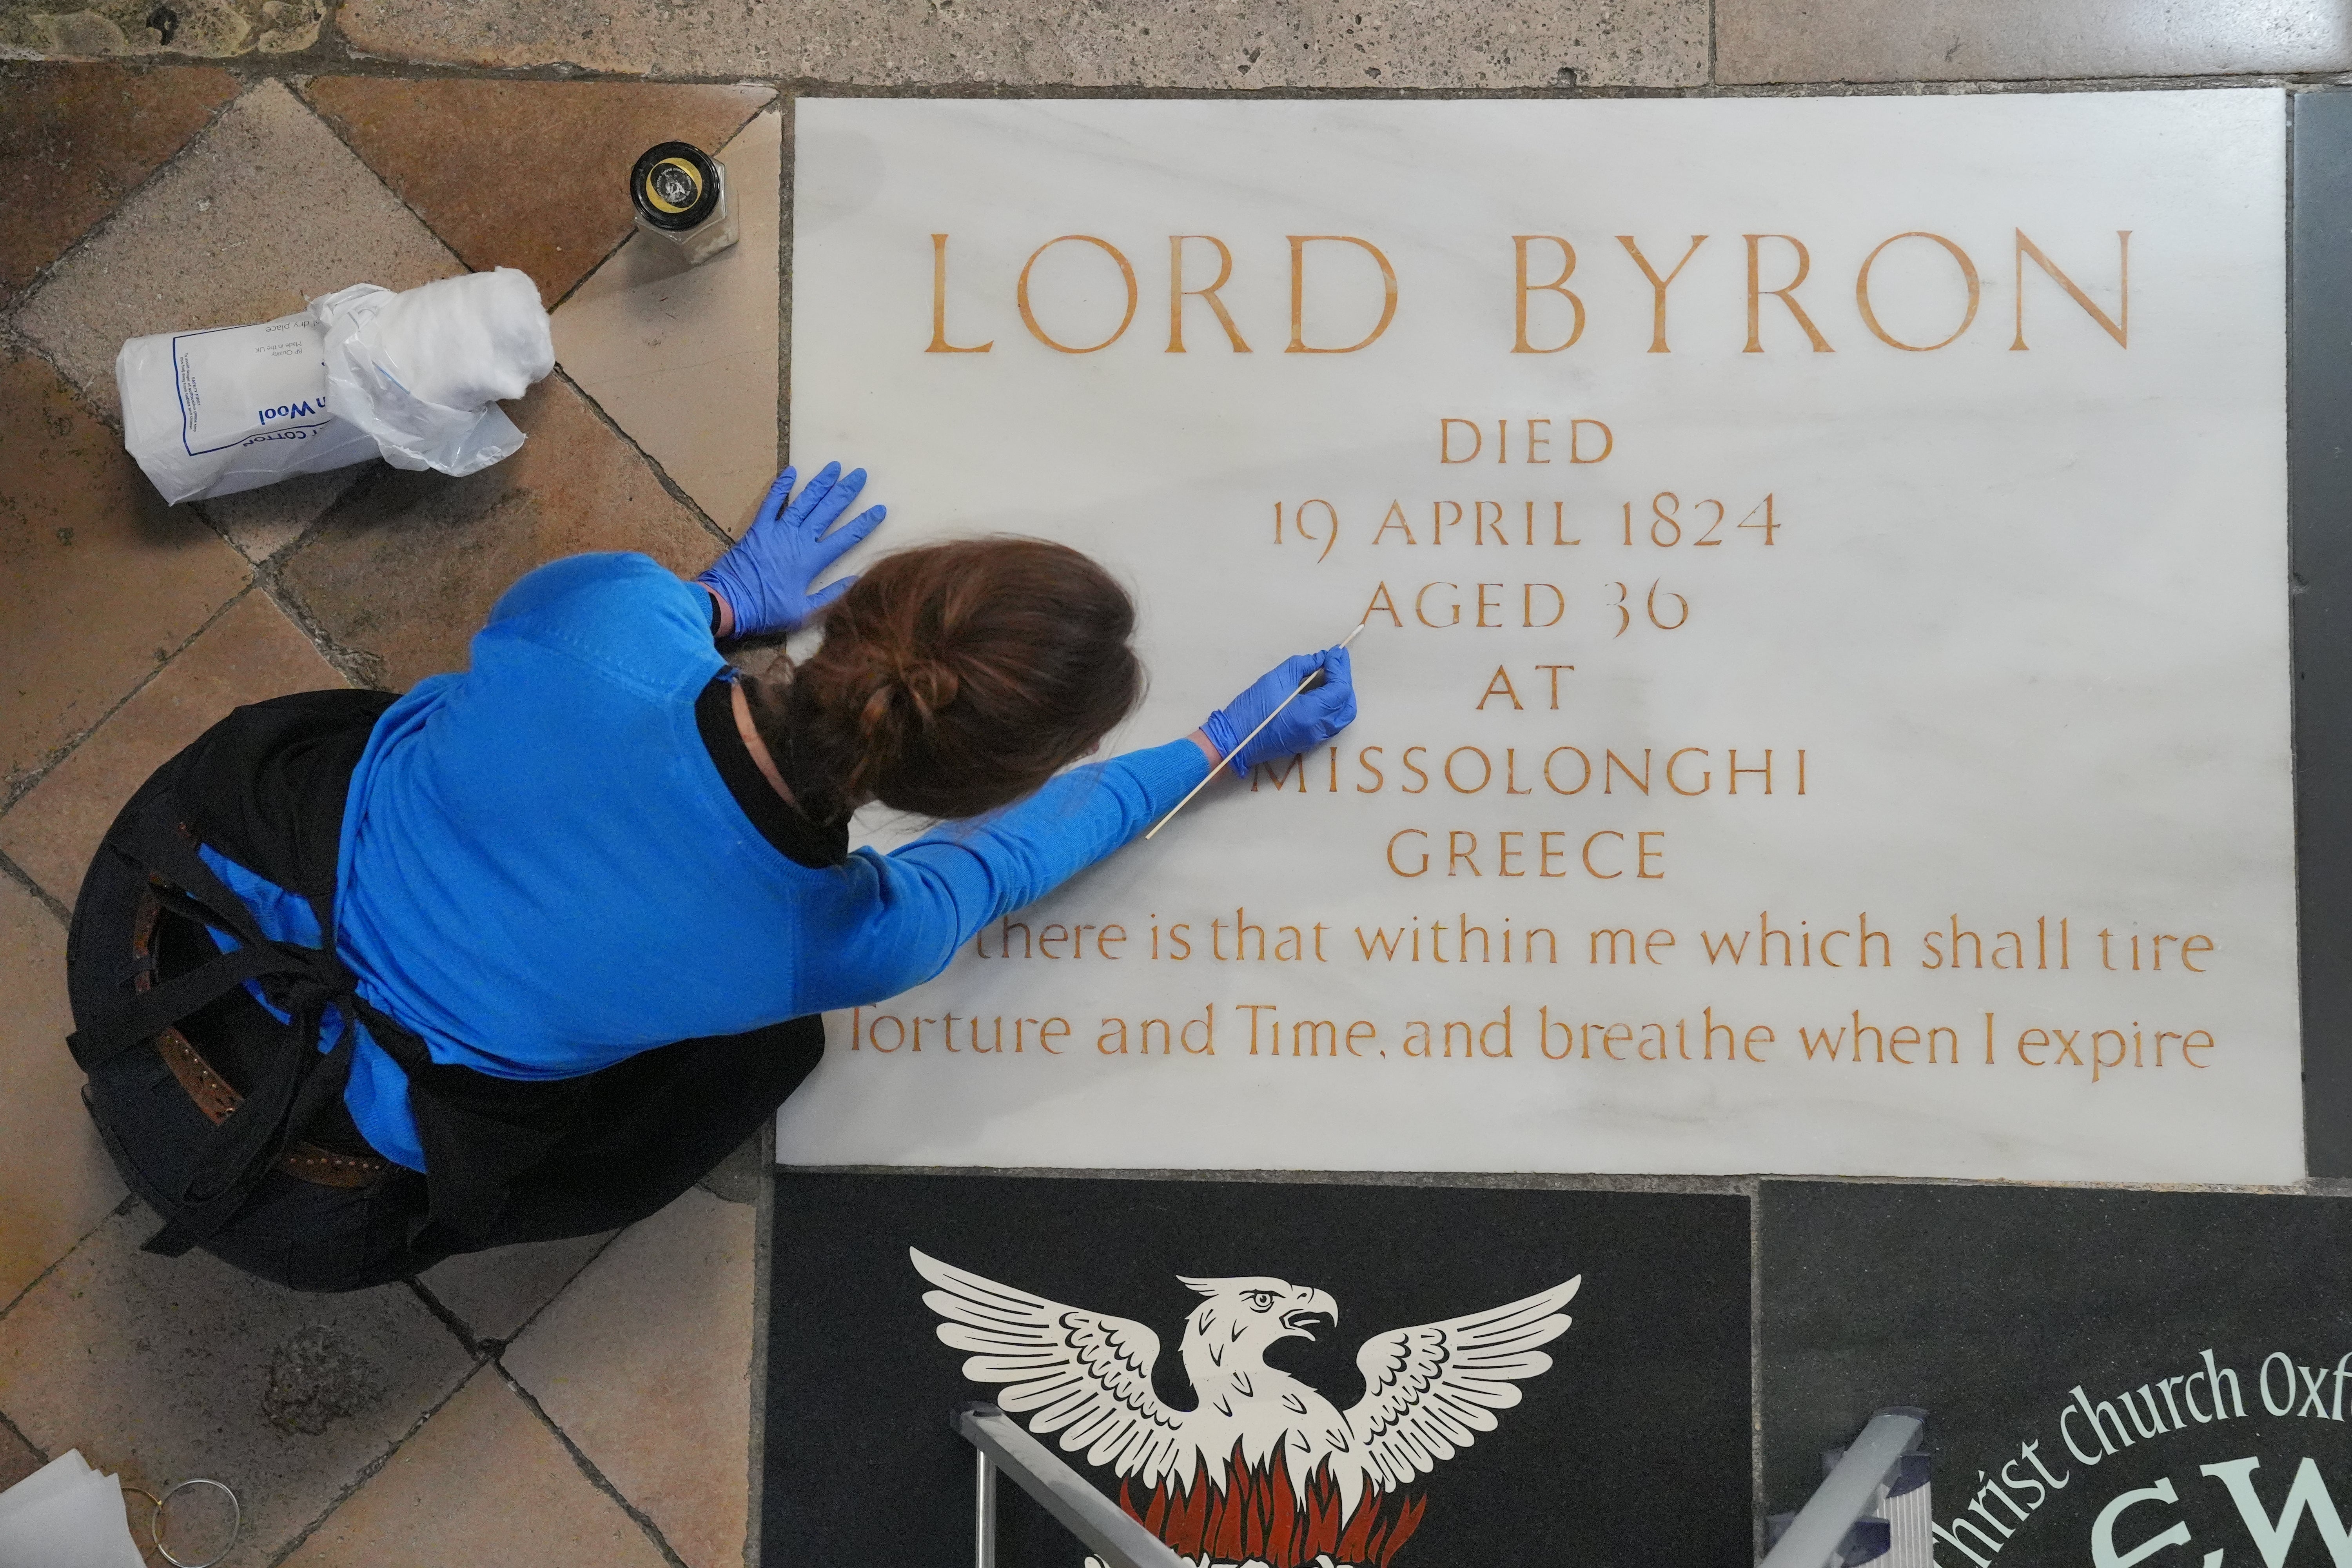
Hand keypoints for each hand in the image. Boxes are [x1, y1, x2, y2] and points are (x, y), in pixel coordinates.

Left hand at [695, 462, 884, 636]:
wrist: (729, 602)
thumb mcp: (803, 613)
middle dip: (846, 492)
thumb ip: (831, 596)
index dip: (864, 523)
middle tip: (860, 475)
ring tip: (834, 467)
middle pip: (827, 511)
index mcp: (812, 561)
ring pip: (804, 501)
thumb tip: (855, 580)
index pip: (846, 537)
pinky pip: (771, 503)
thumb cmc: (766, 611)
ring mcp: (777, 531)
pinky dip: (780, 486)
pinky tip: (791, 471)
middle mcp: (798, 540)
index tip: (879, 509)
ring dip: (820, 483)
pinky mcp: (758, 529)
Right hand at [1201, 647, 1356, 773]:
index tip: (1334, 652)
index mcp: (1310, 714)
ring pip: (1342, 715)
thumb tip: (1320, 658)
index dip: (1340, 668)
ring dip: (1341, 693)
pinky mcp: (1309, 741)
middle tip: (1336, 661)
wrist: (1233, 740)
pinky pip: (1331, 722)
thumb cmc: (1250, 710)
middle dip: (1345, 680)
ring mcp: (1315, 738)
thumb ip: (1302, 665)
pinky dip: (1333, 704)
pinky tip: (1324, 690)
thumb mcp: (1275, 679)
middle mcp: (1318, 729)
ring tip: (1332, 673)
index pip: (1340, 689)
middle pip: (1347, 704)